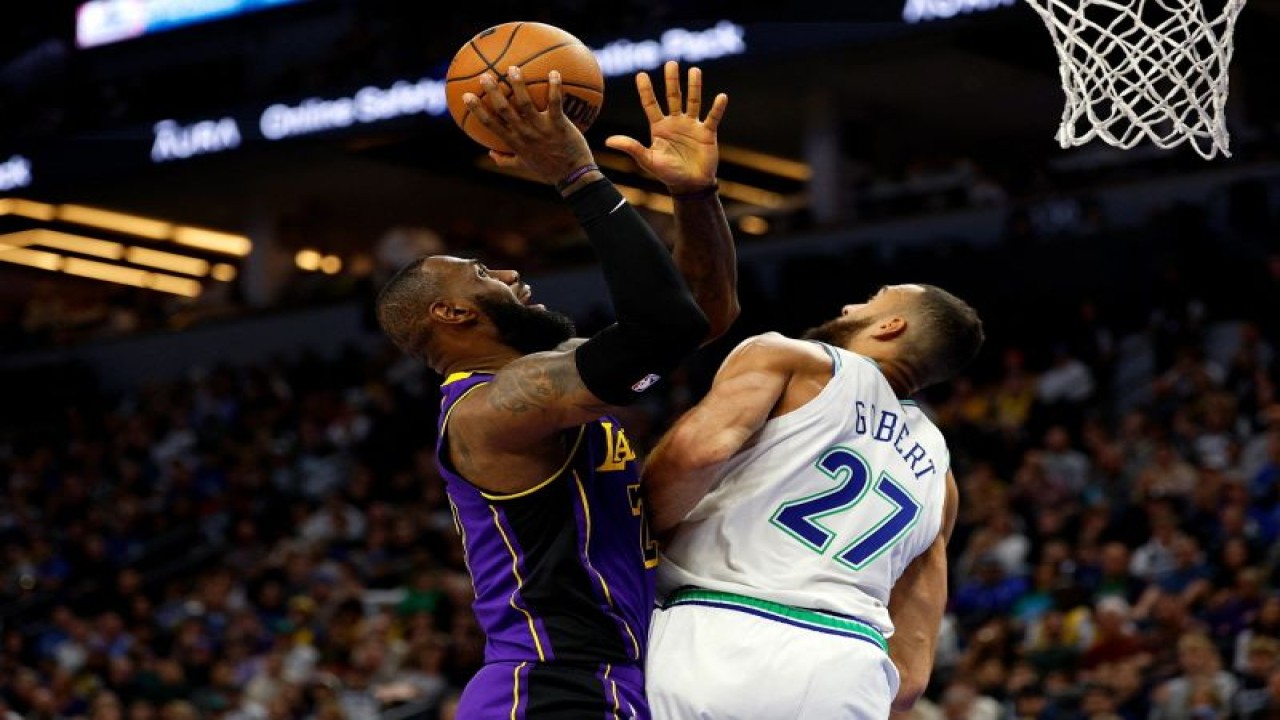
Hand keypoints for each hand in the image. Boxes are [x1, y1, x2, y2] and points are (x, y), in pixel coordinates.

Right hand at [463, 67, 595, 185]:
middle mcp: (524, 134)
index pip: (490, 124)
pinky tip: (554, 72)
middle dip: (493, 92)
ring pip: (525, 103)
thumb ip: (505, 160)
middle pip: (504, 109)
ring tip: (513, 69)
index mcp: (514, 142)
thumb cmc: (548, 169)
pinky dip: (555, 87)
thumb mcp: (523, 166)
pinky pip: (555, 102)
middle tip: (485, 75)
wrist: (572, 176)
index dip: (477, 110)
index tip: (466, 96)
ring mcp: (541, 129)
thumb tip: (490, 153)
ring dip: (518, 85)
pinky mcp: (559, 125)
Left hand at [606, 61, 727, 194]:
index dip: (646, 90)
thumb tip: (608, 141)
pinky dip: (717, 108)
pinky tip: (721, 97)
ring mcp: (692, 125)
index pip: (651, 105)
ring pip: (693, 101)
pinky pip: (713, 117)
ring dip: (694, 87)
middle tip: (671, 63)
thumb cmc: (668, 174)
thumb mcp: (647, 160)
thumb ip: (631, 147)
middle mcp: (675, 122)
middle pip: (673, 96)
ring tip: (694, 71)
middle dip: (672, 81)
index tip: (641, 75)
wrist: (690, 185)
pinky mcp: (707, 132)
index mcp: (659, 127)